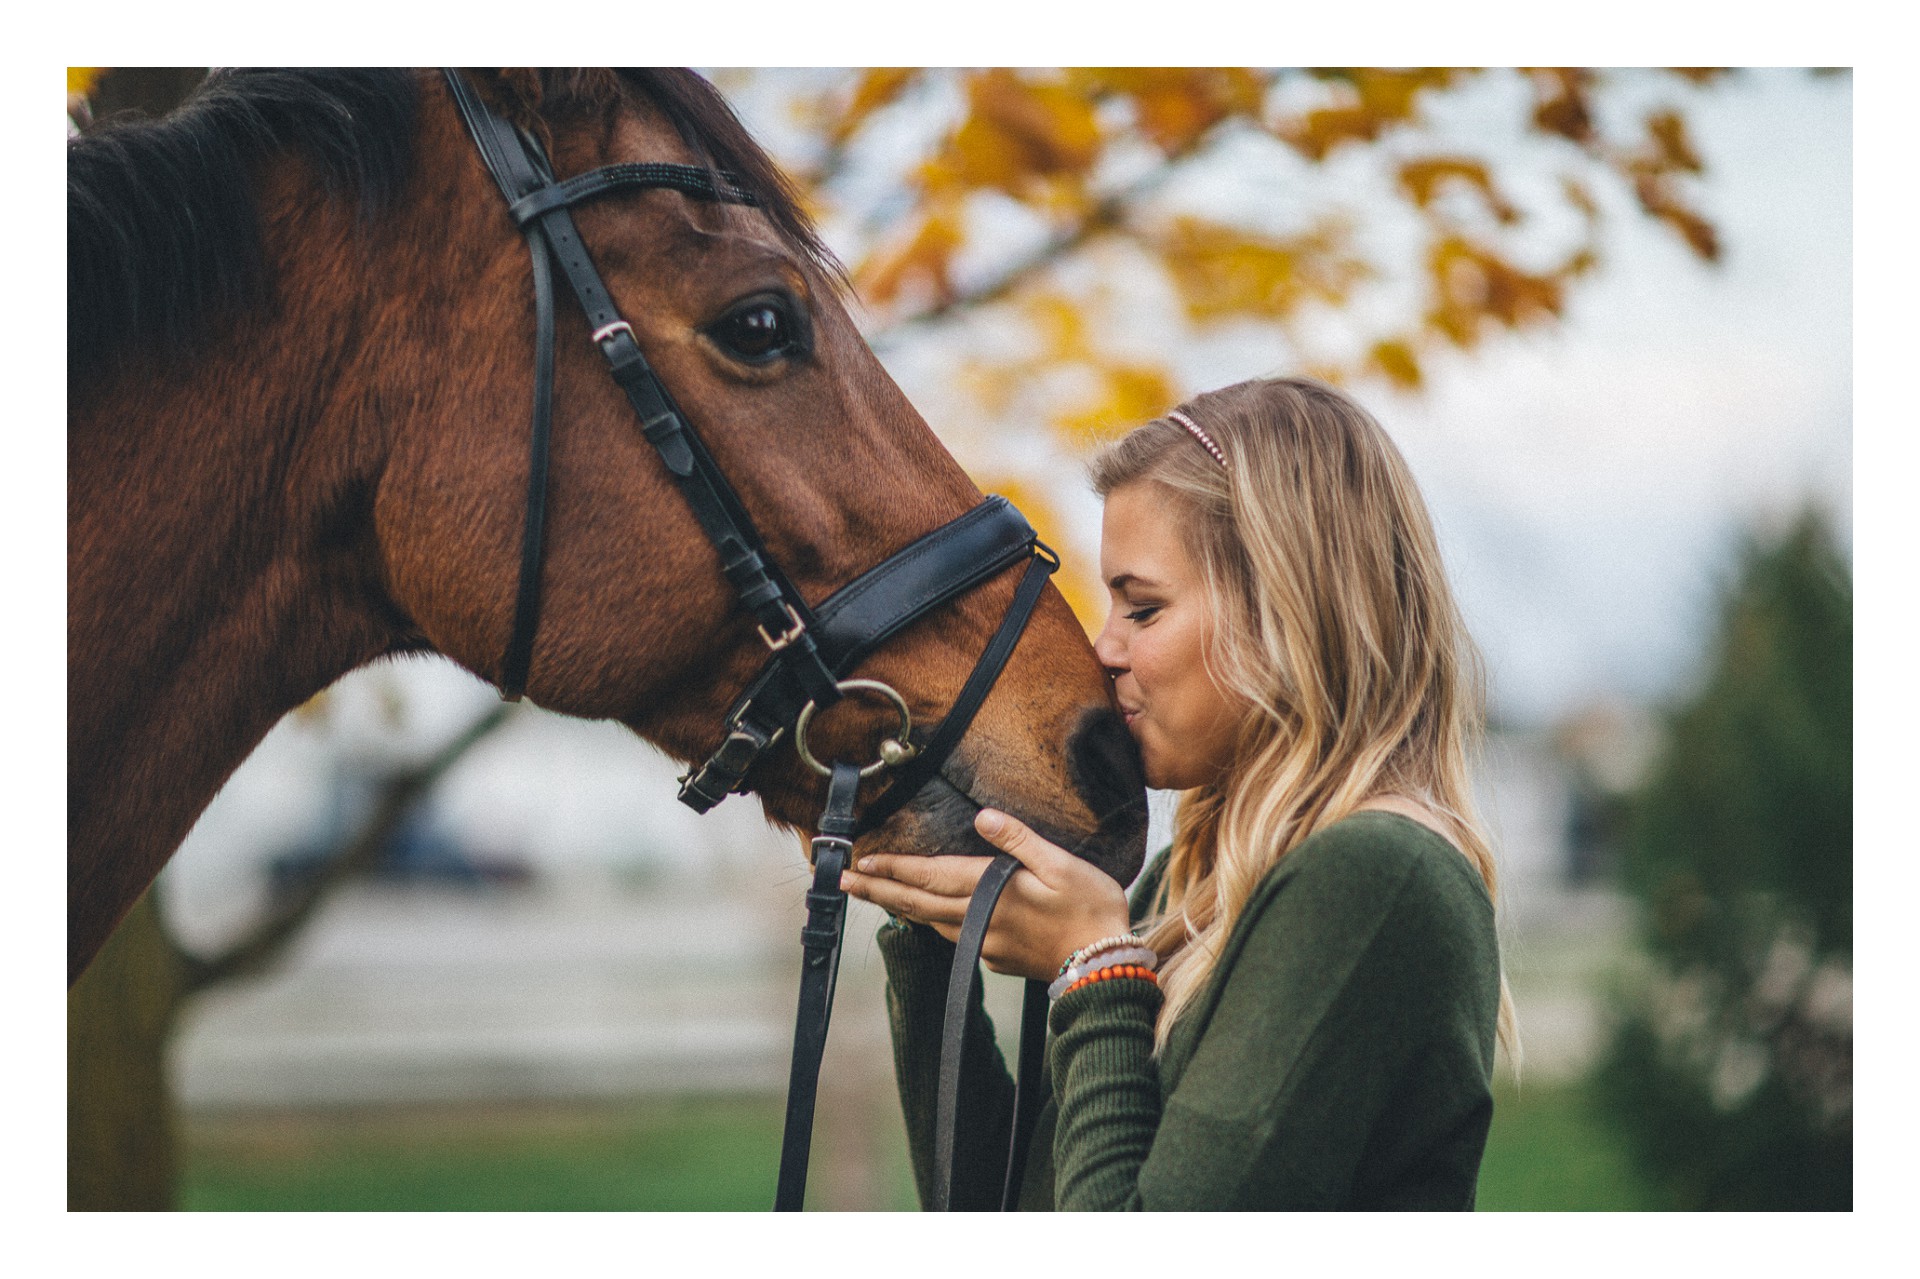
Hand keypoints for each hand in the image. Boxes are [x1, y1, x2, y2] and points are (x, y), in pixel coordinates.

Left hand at [840, 808, 1132, 981]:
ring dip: (901, 906)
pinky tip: (927, 915)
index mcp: (993, 891)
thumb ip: (1018, 840)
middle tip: (845, 882)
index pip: (930, 877)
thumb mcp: (1061, 864)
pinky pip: (953, 935)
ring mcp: (984, 944)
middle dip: (879, 891)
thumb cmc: (1090, 908)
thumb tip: (983, 817)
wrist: (1106, 967)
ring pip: (930, 922)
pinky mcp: (994, 958)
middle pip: (917, 903)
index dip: (895, 868)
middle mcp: (980, 920)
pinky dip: (930, 921)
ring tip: (878, 893)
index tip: (863, 862)